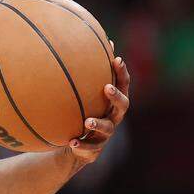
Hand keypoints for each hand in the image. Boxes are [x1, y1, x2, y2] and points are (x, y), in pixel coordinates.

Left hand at [67, 41, 129, 164]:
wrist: (74, 148)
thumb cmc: (80, 114)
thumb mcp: (81, 97)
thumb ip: (82, 76)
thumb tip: (78, 42)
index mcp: (112, 102)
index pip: (123, 84)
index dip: (122, 73)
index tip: (116, 60)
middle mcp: (113, 117)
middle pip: (123, 106)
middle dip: (116, 96)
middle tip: (107, 87)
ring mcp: (105, 135)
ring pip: (107, 129)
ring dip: (98, 124)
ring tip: (87, 122)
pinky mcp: (94, 151)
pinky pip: (89, 149)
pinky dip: (81, 145)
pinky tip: (71, 141)